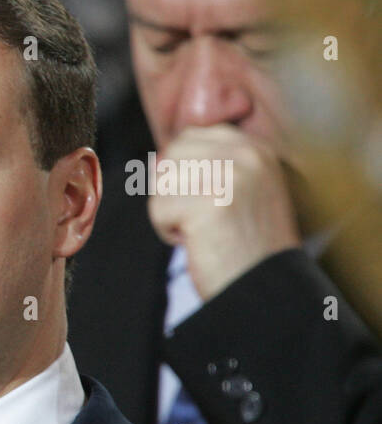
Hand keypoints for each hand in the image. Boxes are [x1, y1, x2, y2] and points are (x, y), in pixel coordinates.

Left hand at [147, 125, 300, 299]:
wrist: (266, 287)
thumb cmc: (246, 245)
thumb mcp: (239, 191)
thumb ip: (207, 165)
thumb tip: (157, 159)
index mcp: (257, 148)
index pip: (190, 137)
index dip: (183, 172)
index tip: (206, 201)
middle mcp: (248, 154)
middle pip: (171, 156)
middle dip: (174, 192)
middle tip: (203, 219)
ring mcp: (231, 176)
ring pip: (162, 182)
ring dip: (171, 214)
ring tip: (204, 232)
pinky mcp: (211, 203)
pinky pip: (159, 209)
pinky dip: (169, 232)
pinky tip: (199, 242)